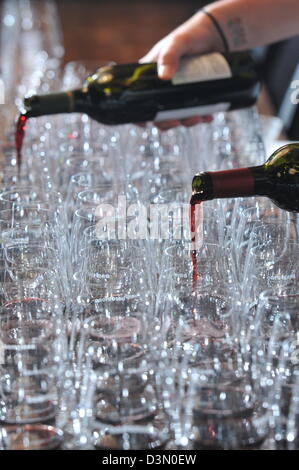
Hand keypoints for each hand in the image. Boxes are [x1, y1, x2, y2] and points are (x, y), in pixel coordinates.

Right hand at [140, 10, 224, 129]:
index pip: (137, 99)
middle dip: (167, 122)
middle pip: (158, 114)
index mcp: (149, 77)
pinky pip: (194, 112)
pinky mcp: (193, 97)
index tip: (145, 122)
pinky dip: (201, 116)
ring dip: (186, 121)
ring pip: (177, 116)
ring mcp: (177, 95)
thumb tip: (164, 77)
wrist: (214, 36)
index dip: (139, 114)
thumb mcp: (177, 43)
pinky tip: (208, 116)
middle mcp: (161, 89)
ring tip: (198, 117)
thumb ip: (169, 56)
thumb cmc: (190, 36)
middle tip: (177, 121)